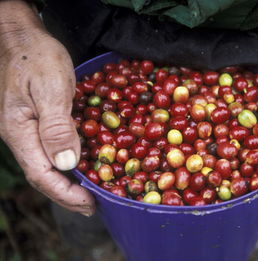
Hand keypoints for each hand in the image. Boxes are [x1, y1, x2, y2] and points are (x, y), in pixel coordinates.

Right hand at [0, 1, 93, 215]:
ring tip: (89, 195)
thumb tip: (67, 164)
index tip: (89, 204)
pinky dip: (69, 164)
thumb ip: (57, 127)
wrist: (25, 39)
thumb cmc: (37, 59)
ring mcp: (28, 130)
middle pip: (43, 175)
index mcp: (20, 132)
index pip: (42, 174)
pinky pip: (52, 150)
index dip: (66, 193)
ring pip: (47, 165)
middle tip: (92, 207)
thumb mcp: (50, 90)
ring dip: (68, 183)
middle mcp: (21, 136)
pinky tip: (82, 167)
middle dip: (68, 195)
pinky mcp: (38, 122)